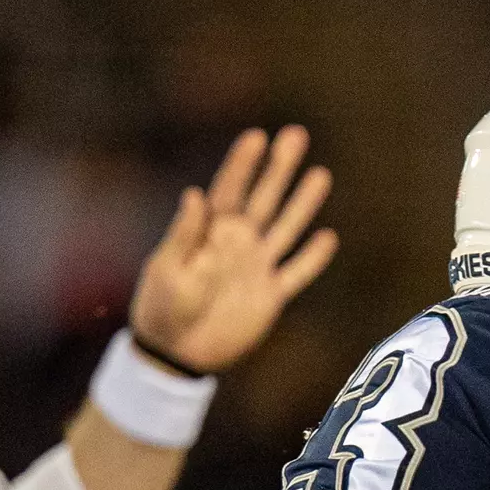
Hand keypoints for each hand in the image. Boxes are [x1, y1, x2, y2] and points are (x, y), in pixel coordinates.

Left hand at [129, 126, 336, 373]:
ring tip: (321, 174)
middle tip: (296, 134)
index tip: (258, 136)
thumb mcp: (165, 269)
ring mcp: (257, 267)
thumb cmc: (161, 308)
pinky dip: (313, 257)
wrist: (176, 354)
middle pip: (265, 198)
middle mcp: (238, 243)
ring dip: (304, 202)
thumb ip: (184, 234)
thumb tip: (195, 194)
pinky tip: (328, 238)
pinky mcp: (272, 294)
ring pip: (287, 228)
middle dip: (280, 167)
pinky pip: (298, 272)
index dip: (244, 163)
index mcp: (210, 232)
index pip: (230, 189)